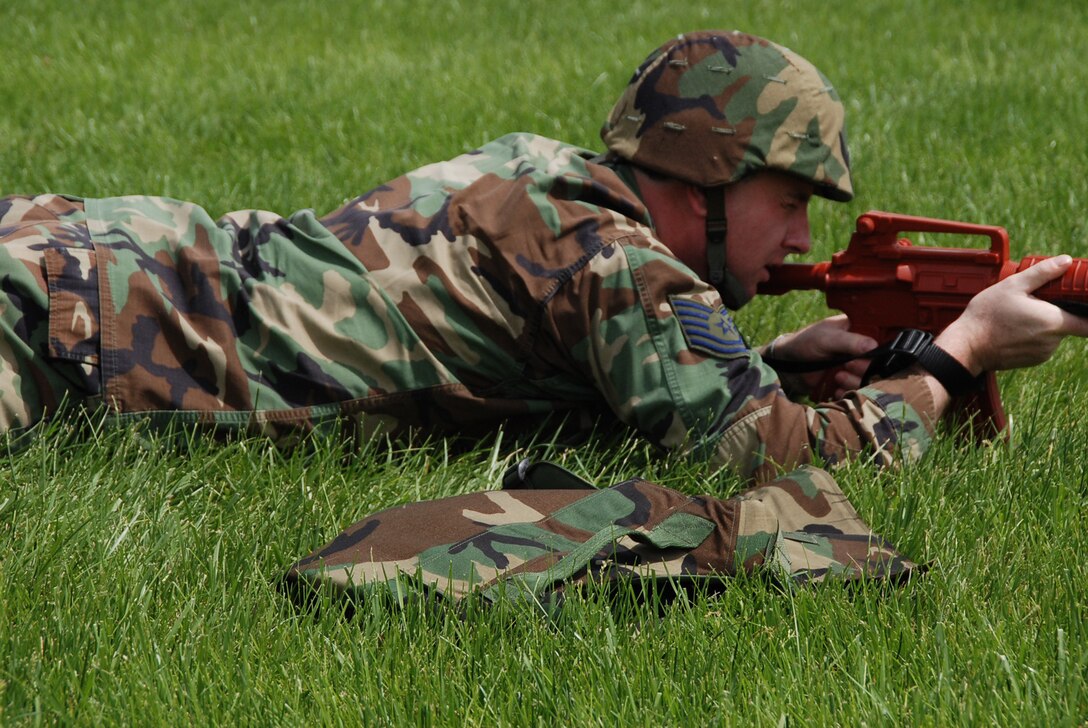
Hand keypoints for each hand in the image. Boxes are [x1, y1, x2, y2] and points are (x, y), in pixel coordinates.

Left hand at [763, 314, 877, 398]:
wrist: (787, 366)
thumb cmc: (805, 343)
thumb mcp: (827, 338)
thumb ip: (849, 342)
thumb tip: (873, 346)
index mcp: (860, 332)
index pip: (882, 343)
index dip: (876, 354)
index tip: (862, 357)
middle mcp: (861, 351)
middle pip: (877, 365)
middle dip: (863, 369)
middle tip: (846, 366)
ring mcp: (855, 368)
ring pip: (868, 380)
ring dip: (855, 382)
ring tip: (838, 376)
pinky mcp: (847, 383)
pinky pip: (856, 392)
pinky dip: (848, 393)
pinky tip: (837, 390)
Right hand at [936, 255, 1087, 373]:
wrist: (966, 346)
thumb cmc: (986, 316)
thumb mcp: (1012, 286)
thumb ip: (1043, 273)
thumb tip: (1066, 261)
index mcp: (1053, 321)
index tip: (1083, 305)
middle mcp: (1051, 341)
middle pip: (1067, 324)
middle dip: (1055, 312)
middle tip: (1033, 302)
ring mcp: (1042, 353)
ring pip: (1052, 334)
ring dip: (1042, 324)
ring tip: (1017, 316)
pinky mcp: (1031, 361)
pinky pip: (1040, 345)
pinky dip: (1032, 336)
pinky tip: (1012, 329)